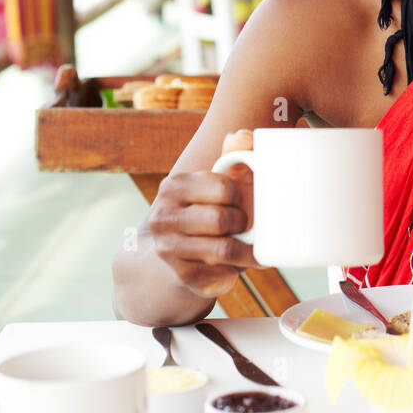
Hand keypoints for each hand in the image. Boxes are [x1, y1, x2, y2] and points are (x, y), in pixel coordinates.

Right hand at [148, 129, 258, 298]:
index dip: (240, 196)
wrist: (179, 252)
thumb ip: (235, 153)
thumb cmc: (210, 209)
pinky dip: (237, 269)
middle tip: (243, 224)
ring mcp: (169, 250)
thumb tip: (241, 135)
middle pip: (223, 221)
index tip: (239, 200)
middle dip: (242, 223)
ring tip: (249, 245)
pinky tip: (234, 263)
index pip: (225, 188)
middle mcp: (164, 218)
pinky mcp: (183, 277)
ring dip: (246, 250)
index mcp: (174, 187)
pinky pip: (223, 274)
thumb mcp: (220, 180)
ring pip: (224, 250)